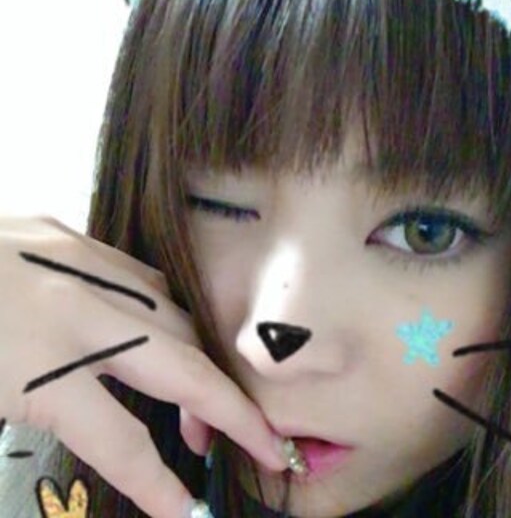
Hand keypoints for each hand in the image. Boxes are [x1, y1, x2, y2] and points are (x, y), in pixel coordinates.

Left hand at [0, 216, 286, 517]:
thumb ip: (26, 426)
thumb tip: (90, 443)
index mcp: (33, 365)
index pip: (118, 439)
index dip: (158, 483)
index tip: (188, 512)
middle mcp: (72, 310)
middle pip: (179, 367)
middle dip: (230, 412)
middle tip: (266, 443)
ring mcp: (76, 264)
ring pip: (171, 316)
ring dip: (198, 365)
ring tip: (200, 407)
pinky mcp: (68, 237)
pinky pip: (140, 278)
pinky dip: (164, 314)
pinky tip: (164, 336)